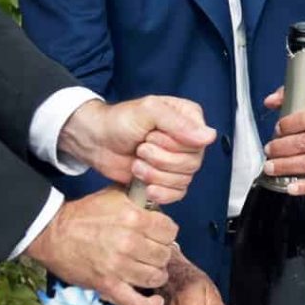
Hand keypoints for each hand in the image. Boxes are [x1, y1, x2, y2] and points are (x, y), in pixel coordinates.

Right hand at [25, 190, 177, 304]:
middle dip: (161, 252)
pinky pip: (135, 302)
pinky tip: (156, 300)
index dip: (167, 233)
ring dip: (156, 274)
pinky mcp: (107, 285)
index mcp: (134, 218)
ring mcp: (119, 267)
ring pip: (155, 276)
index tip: (160, 235)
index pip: (170, 231)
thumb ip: (140, 197)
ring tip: (150, 269)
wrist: (52, 234)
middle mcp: (129, 243)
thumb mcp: (115, 195)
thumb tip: (158, 198)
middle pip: (164, 254)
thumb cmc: (84, 213)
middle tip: (152, 252)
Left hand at [59, 95, 215, 204]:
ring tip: (137, 163)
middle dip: (161, 160)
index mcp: (189, 118)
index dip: (174, 145)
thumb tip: (208, 137)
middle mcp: (188, 140)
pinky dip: (161, 193)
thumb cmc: (119, 121)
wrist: (96, 140)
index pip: (199, 142)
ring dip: (155, 175)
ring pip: (184, 180)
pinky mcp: (166, 179)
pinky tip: (147, 188)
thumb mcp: (148, 111)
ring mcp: (177, 161)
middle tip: (141, 149)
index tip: (152, 135)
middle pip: (192, 163)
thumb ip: (178, 123)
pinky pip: (178, 194)